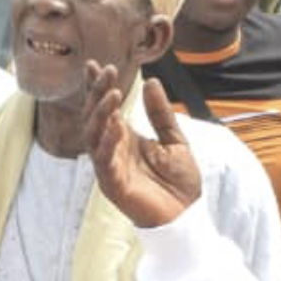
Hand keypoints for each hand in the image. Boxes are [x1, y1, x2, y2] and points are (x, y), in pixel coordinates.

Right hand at [84, 64, 202, 228]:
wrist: (187, 216)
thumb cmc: (179, 182)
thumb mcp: (174, 140)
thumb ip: (160, 113)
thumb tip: (151, 81)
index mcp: (123, 138)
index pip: (104, 108)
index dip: (96, 87)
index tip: (95, 64)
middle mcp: (111, 150)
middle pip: (94, 117)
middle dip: (97, 93)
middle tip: (105, 71)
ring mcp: (109, 167)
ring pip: (93, 136)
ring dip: (100, 113)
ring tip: (112, 92)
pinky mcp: (113, 185)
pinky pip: (104, 161)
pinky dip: (108, 143)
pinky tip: (115, 126)